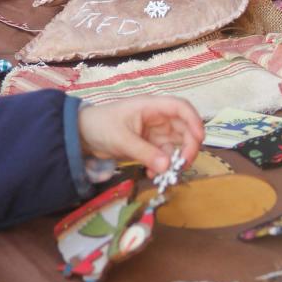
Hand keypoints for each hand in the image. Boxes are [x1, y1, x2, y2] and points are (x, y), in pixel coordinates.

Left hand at [78, 95, 203, 177]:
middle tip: (183, 165)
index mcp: (151, 107)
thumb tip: (167, 166)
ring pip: (176, 144)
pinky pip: (164, 156)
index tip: (200, 139)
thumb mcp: (121, 139)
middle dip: (188, 146)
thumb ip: (144, 152)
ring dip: (175, 160)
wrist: (82, 136)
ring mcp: (154, 132)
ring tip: (165, 174)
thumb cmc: (100, 126)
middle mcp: (157, 118)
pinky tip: (151, 173)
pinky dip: (162, 165)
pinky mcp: (149, 146)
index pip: (180, 107)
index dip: (194, 120)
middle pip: (184, 128)